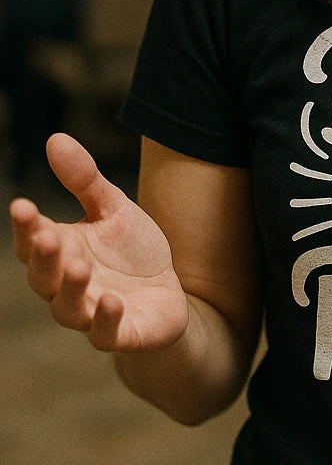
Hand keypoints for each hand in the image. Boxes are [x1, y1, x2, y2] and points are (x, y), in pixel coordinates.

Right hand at [9, 133, 188, 352]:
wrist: (169, 294)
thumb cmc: (132, 251)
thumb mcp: (113, 208)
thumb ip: (84, 180)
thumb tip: (54, 138)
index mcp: (62, 252)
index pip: (34, 241)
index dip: (25, 227)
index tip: (22, 205)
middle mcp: (67, 286)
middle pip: (44, 276)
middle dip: (43, 257)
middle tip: (47, 236)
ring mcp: (91, 313)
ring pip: (69, 308)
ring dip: (71, 289)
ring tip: (78, 266)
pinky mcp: (120, 333)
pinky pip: (106, 333)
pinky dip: (106, 320)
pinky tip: (112, 302)